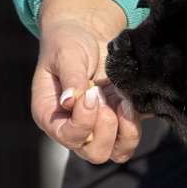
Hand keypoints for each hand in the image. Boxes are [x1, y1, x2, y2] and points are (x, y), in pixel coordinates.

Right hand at [34, 0, 140, 163]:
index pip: (68, 137)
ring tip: (121, 101)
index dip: (84, 120)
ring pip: (118, 152)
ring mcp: (98, 129)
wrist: (88, 34)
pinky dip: (135, 122)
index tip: (91, 93)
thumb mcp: (66, 55)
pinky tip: (129, 100)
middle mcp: (74, 128)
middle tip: (106, 99)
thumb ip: (71, 78)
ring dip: (125, 129)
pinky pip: (132, 137)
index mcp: (50, 115)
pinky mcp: (120, 122)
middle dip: (106, 128)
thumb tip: (70, 101)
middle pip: (95, 153)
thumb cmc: (69, 44)